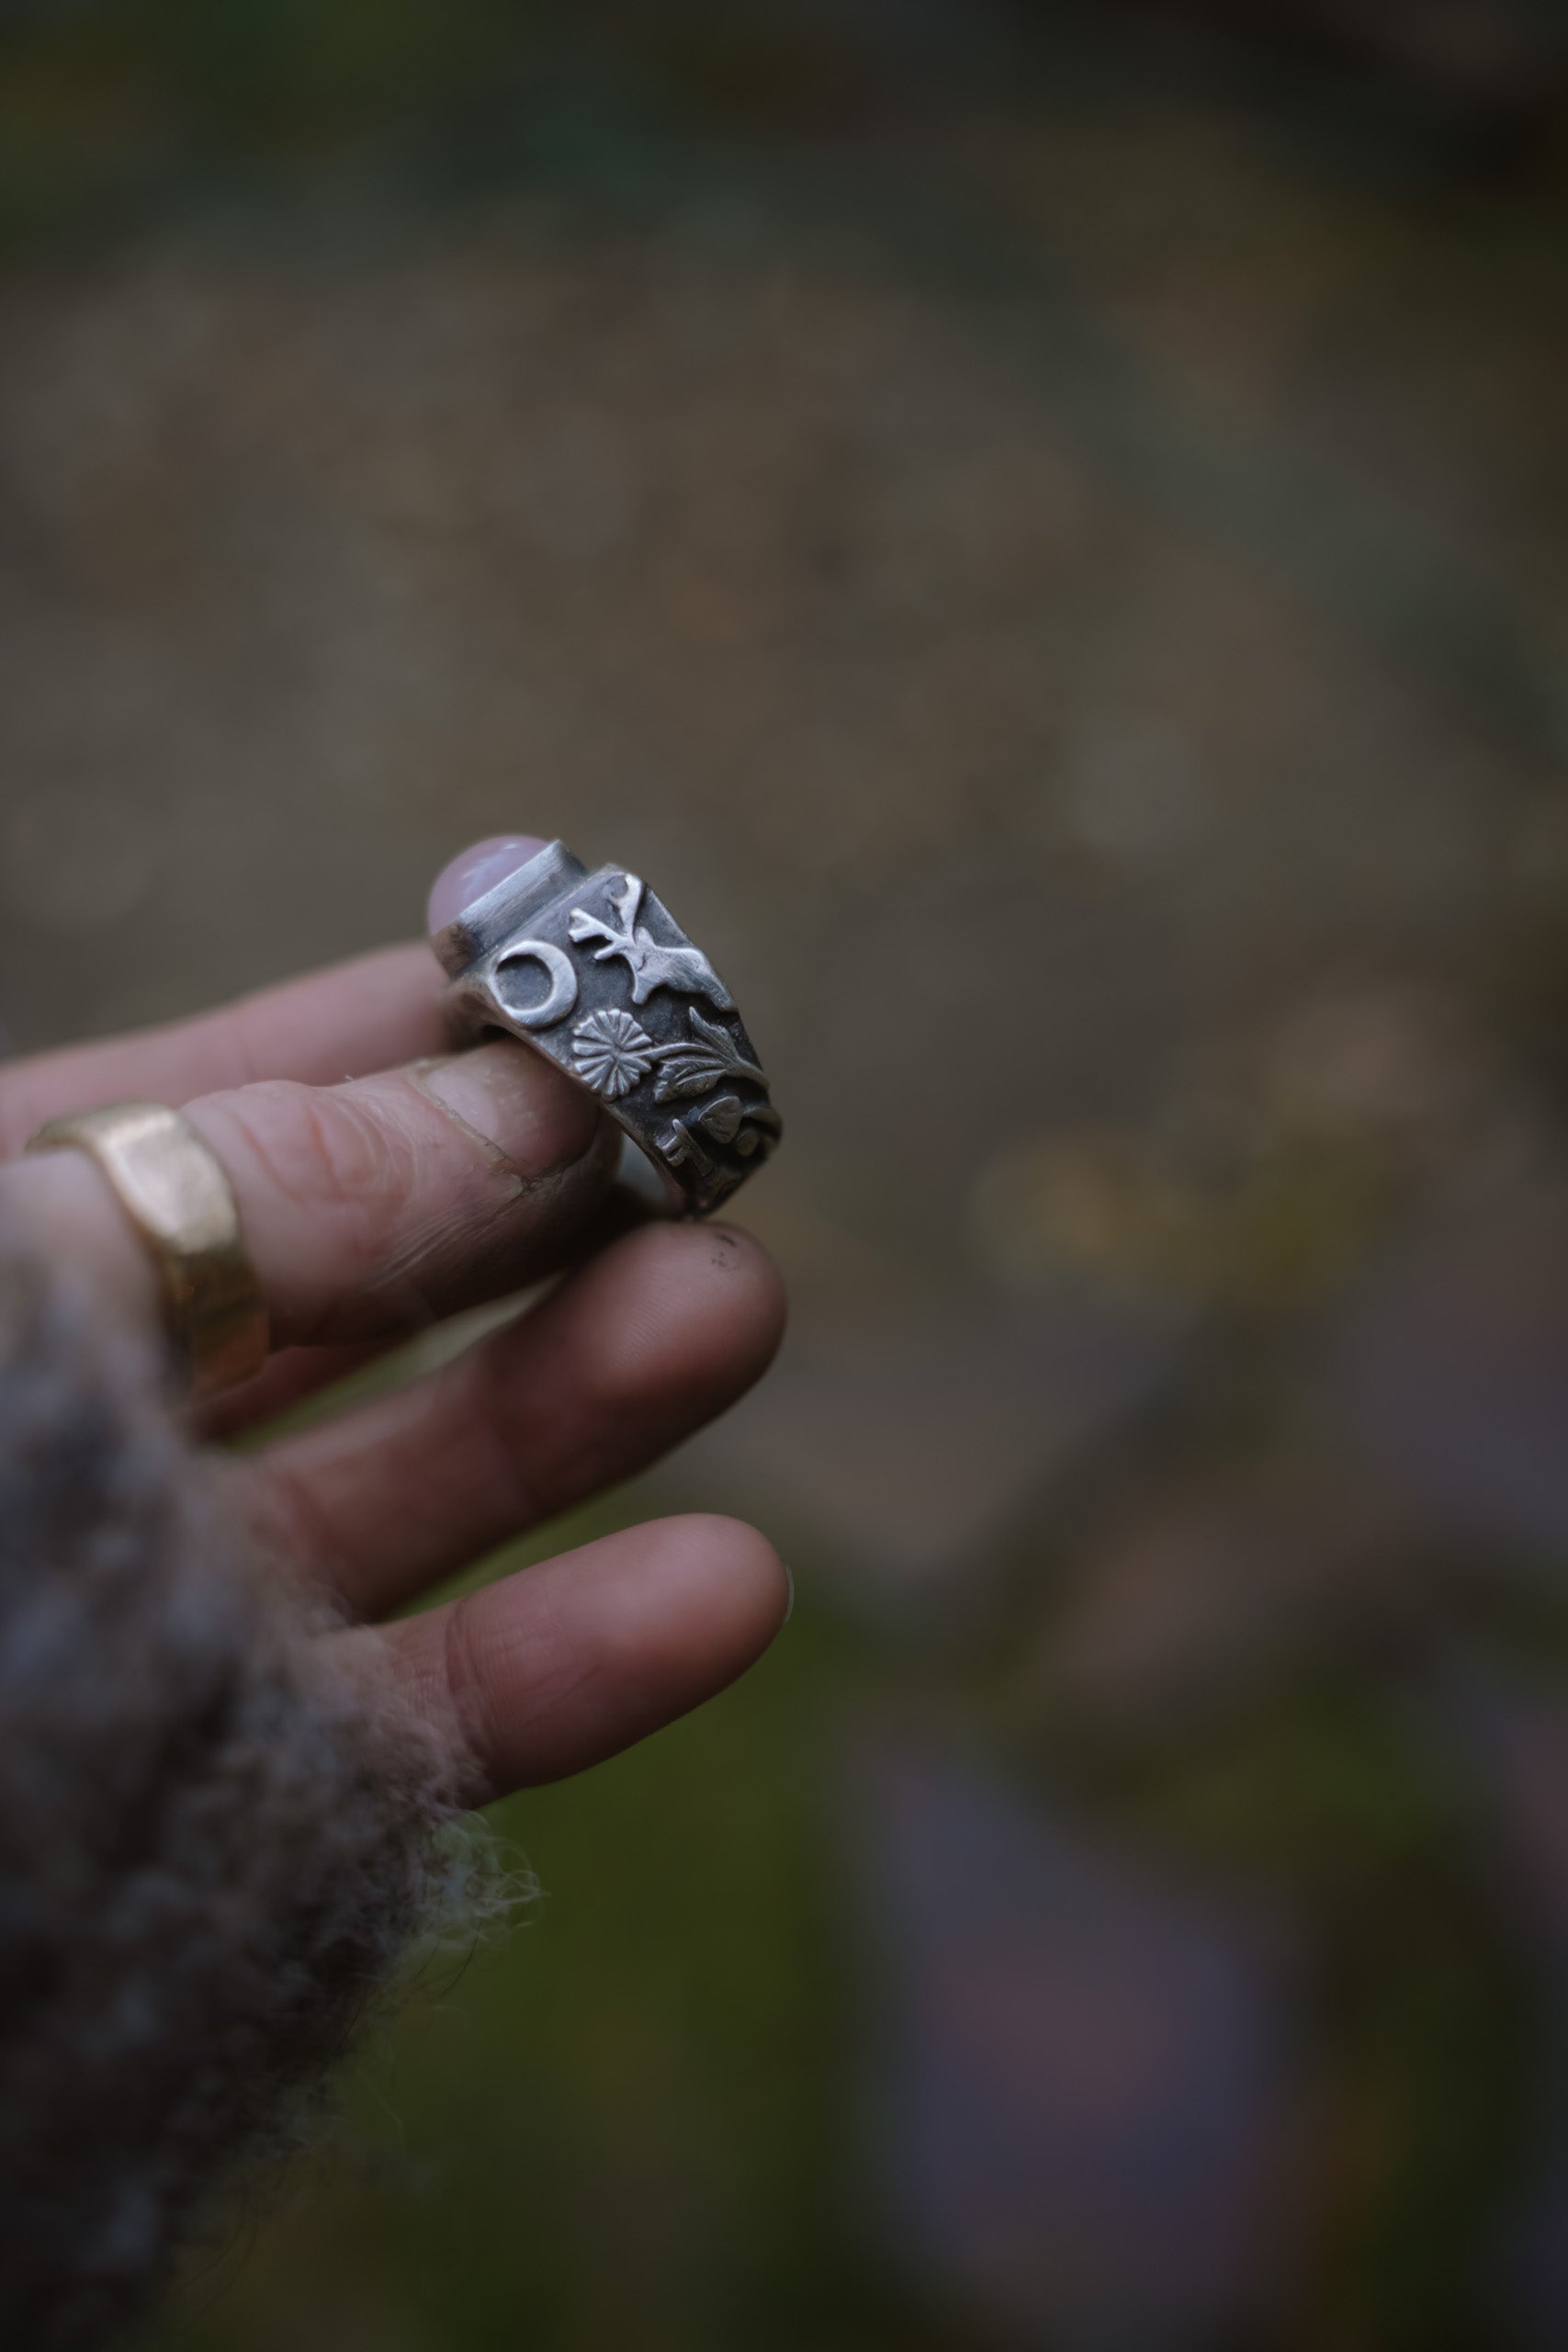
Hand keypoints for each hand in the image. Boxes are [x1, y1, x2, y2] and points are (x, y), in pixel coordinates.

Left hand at [0, 878, 788, 1807]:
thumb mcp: (21, 1271)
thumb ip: (261, 1186)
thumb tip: (522, 1100)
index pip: (192, 1118)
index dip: (380, 1034)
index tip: (556, 958)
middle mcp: (63, 1439)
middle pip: (332, 1300)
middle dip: (522, 1207)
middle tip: (689, 1133)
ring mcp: (144, 1624)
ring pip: (396, 1498)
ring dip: (577, 1404)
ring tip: (729, 1303)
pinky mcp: (217, 1811)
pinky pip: (417, 1730)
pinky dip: (573, 1666)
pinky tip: (720, 1586)